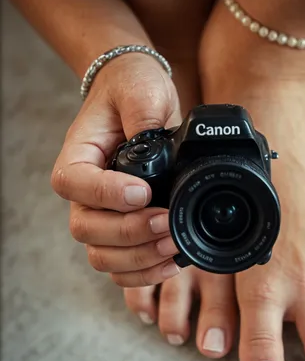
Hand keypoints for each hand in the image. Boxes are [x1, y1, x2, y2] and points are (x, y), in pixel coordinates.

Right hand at [51, 54, 181, 286]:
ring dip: (139, 258)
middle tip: (166, 223)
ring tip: (174, 246)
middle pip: (87, 229)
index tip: (142, 192)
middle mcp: (85, 192)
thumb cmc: (132, 90)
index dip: (106, 194)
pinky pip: (122, 264)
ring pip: (103, 254)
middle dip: (130, 233)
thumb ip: (142, 114)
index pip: (74, 183)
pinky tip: (171, 263)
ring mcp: (102, 214)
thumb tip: (154, 147)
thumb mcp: (140, 90)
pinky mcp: (123, 229)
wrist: (139, 99)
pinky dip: (144, 271)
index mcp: (79, 157)